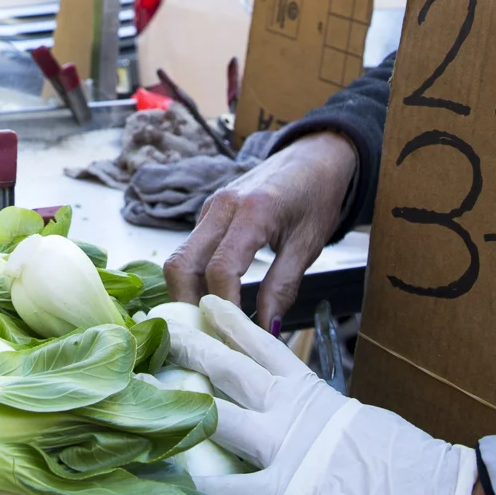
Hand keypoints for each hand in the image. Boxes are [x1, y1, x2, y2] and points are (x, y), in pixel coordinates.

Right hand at [163, 131, 356, 330]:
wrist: (313, 157)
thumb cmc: (317, 196)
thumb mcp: (308, 244)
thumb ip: (283, 287)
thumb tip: (265, 329)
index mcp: (253, 211)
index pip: (221, 269)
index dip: (224, 308)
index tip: (234, 337)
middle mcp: (221, 206)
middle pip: (181, 263)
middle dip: (187, 305)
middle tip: (206, 336)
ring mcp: (209, 208)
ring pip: (178, 258)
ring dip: (186, 294)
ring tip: (208, 323)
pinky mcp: (207, 214)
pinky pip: (189, 250)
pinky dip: (194, 279)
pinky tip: (211, 300)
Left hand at [168, 296, 480, 494]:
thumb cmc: (409, 465)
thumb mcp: (355, 426)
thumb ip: (319, 420)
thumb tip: (300, 425)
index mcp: (313, 393)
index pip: (266, 348)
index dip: (232, 325)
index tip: (204, 304)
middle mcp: (294, 412)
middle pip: (233, 371)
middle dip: (193, 348)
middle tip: (159, 330)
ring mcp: (290, 448)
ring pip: (223, 418)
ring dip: (182, 406)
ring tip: (142, 391)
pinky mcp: (293, 491)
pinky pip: (239, 492)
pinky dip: (208, 492)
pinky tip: (176, 485)